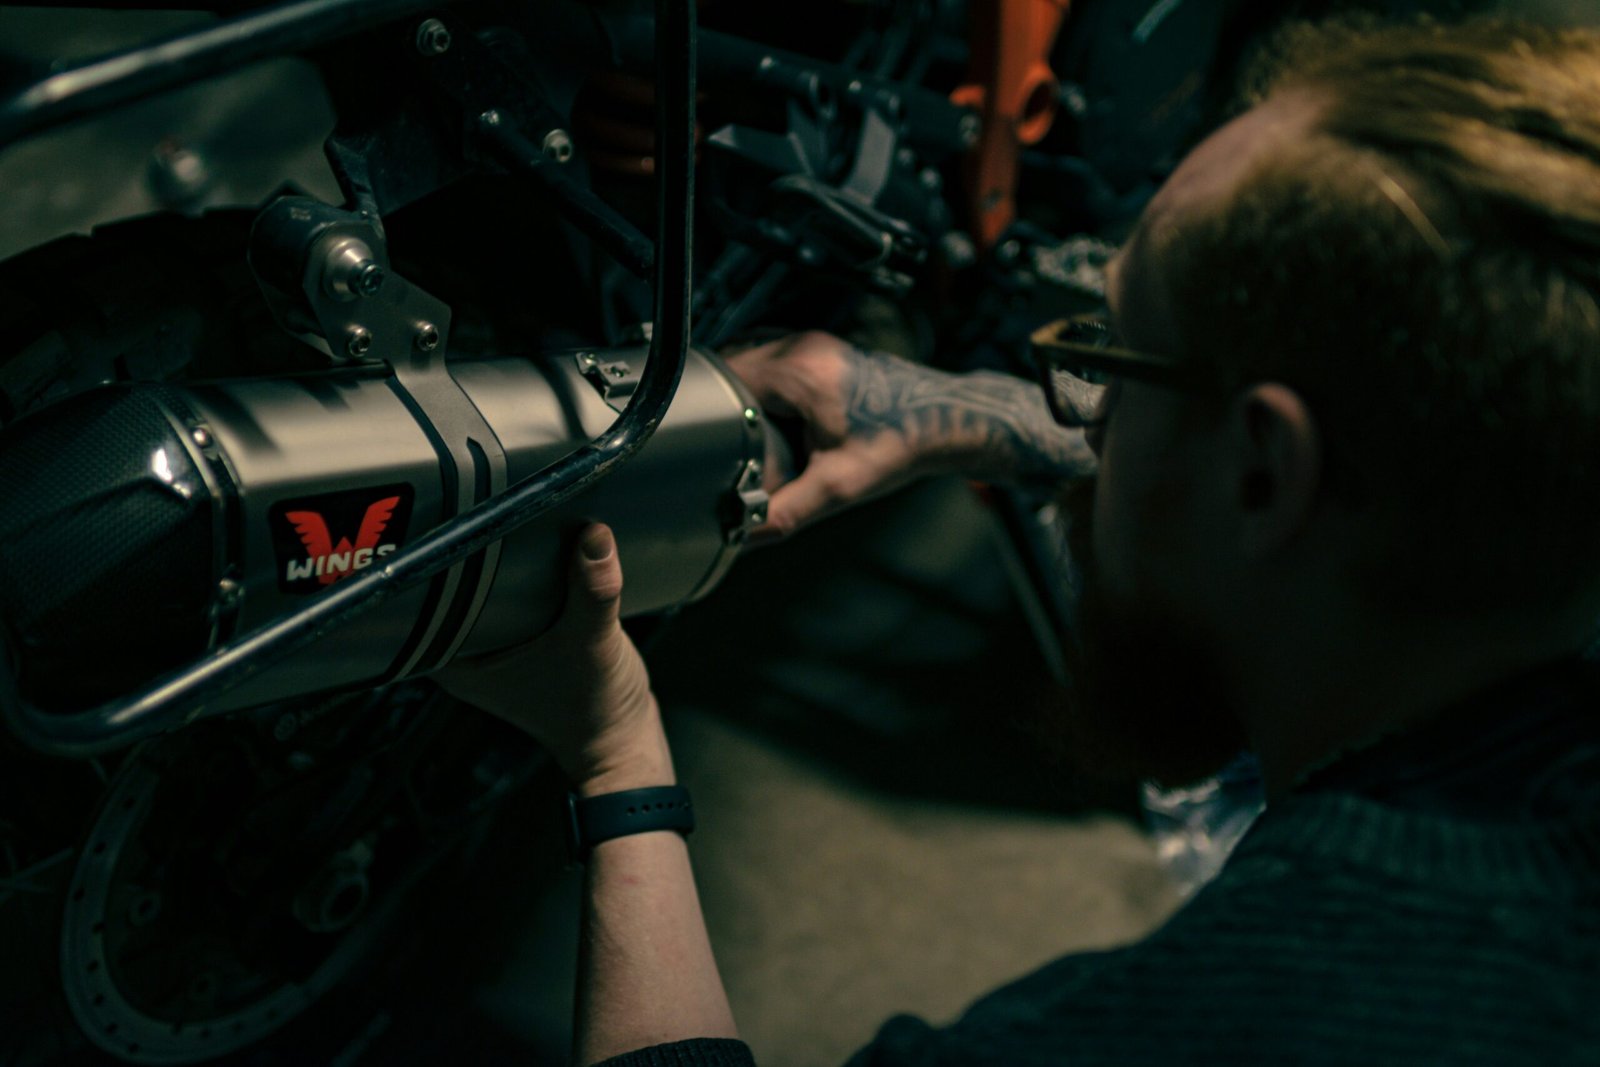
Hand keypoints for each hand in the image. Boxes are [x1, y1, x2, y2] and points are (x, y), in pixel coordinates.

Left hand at [434, 524, 670, 793]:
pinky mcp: (523, 640)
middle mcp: (465, 653)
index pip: (420, 598)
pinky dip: (523, 574)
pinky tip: (539, 549)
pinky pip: (512, 595)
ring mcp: (493, 647)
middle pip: (449, 584)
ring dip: (499, 558)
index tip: (444, 516)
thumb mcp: (594, 643)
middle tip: (484, 502)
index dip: (430, 555)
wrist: (624, 741)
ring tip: (513, 516)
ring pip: (482, 587)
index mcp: (456, 663)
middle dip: (470, 547)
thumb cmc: (594, 711)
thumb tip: (594, 536)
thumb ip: (592, 591)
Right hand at [725, 331, 1098, 541]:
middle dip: (719, 408)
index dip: (706, 417)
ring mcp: (810, 343)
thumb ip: (788, 512)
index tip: (703, 446)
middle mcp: (800, 346)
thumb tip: (746, 532)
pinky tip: (763, 416)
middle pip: (730, 369)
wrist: (944, 421)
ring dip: (737, 395)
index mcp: (799, 371)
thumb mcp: (840, 486)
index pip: (723, 383)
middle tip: (718, 446)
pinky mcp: (819, 349)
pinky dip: (759, 386)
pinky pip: (769, 360)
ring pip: (747, 361)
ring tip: (738, 432)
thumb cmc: (901, 443)